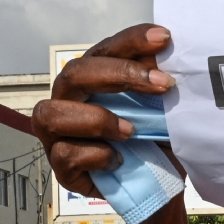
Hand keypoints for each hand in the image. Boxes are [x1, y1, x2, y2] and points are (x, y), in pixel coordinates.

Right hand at [32, 26, 176, 197]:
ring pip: (51, 114)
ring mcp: (59, 134)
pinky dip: (95, 155)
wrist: (159, 184)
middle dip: (119, 74)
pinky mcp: (62, 167)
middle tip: (164, 83)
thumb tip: (171, 53)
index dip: (132, 40)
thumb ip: (159, 81)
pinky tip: (119, 159)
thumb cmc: (155, 137)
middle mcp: (69, 99)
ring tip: (131, 131)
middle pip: (75, 73)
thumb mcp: (164, 107)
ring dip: (96, 119)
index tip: (165, 38)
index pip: (106, 49)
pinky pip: (65, 154)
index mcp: (93, 77)